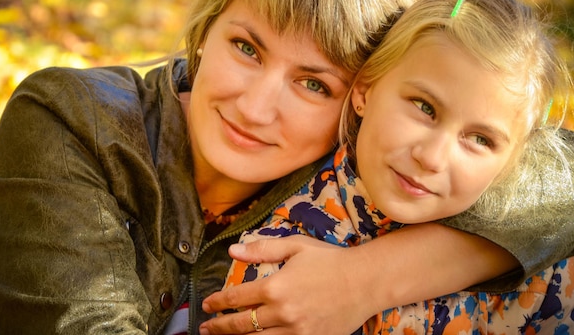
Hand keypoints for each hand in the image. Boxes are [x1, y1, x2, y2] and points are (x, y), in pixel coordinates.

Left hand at [198, 235, 375, 334]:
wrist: (366, 281)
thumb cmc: (331, 260)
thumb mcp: (296, 246)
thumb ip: (262, 249)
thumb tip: (233, 250)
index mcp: (275, 287)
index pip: (236, 297)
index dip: (218, 302)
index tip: (207, 304)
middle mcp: (282, 313)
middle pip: (241, 325)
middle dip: (220, 327)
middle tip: (206, 328)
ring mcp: (297, 331)